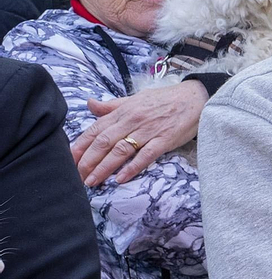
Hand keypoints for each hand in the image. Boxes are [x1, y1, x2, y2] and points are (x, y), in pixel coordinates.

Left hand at [72, 80, 207, 185]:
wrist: (197, 97)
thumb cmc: (166, 99)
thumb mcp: (137, 98)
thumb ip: (113, 105)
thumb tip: (90, 104)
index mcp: (124, 111)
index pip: (96, 129)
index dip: (80, 145)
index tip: (68, 160)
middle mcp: (133, 120)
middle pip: (104, 142)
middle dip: (87, 161)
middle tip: (76, 177)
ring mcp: (149, 130)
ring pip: (121, 150)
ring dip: (104, 167)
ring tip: (92, 181)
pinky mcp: (165, 140)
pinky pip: (146, 155)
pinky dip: (133, 167)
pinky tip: (121, 178)